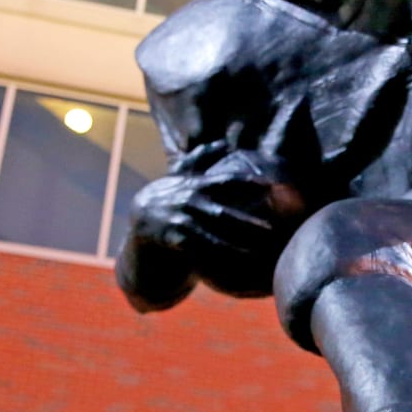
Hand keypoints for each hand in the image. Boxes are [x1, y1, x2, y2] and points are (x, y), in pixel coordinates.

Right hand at [131, 150, 300, 260]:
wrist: (140, 220)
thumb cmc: (170, 196)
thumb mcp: (181, 175)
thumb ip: (201, 159)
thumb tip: (223, 142)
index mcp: (196, 185)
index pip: (226, 182)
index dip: (248, 183)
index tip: (271, 186)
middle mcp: (189, 202)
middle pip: (222, 214)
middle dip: (247, 222)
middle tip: (272, 230)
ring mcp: (180, 222)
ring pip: (211, 237)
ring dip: (235, 246)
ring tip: (258, 254)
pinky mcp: (174, 241)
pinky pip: (198, 253)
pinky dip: (216, 261)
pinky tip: (234, 269)